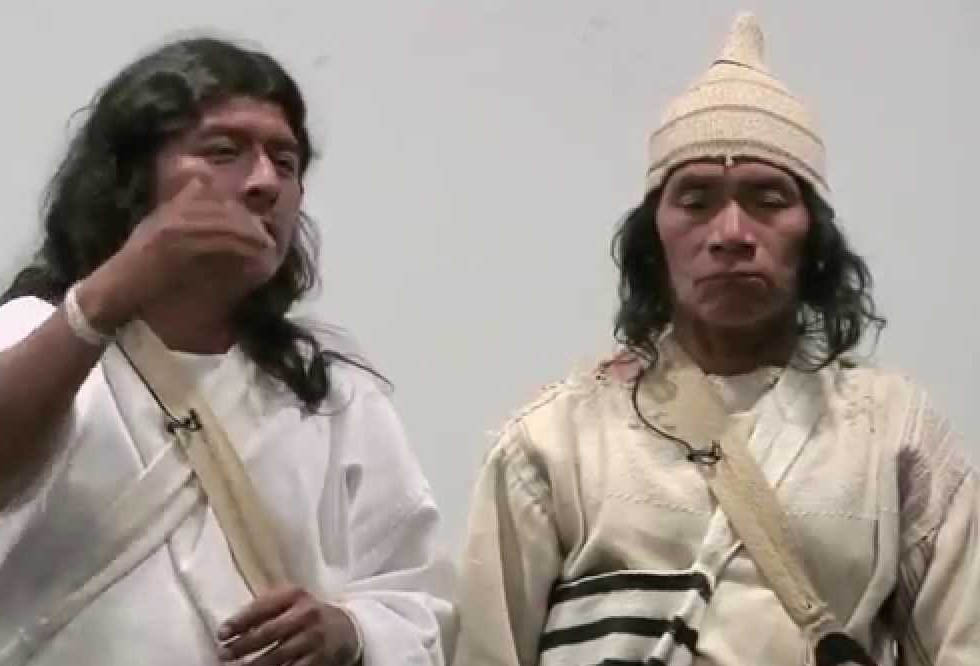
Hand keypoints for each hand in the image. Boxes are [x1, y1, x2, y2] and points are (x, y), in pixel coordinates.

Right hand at [81, 175, 276, 329]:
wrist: (115, 289)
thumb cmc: (139, 268)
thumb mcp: (159, 235)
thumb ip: (181, 220)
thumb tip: (207, 208)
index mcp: (172, 208)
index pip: (214, 200)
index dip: (239, 213)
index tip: (258, 227)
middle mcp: (174, 212)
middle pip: (223, 209)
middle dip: (248, 224)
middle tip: (268, 239)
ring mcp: (173, 225)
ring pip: (223, 222)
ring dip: (248, 235)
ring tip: (267, 247)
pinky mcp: (175, 243)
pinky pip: (215, 239)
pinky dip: (238, 246)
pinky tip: (253, 255)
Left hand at [217, 585, 360, 665]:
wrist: (346, 629)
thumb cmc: (307, 613)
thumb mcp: (292, 600)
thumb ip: (266, 606)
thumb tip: (231, 626)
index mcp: (296, 595)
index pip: (263, 606)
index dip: (240, 621)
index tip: (221, 633)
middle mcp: (307, 614)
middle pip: (269, 632)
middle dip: (242, 645)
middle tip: (223, 654)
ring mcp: (314, 638)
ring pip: (278, 656)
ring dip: (253, 664)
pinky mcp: (319, 660)